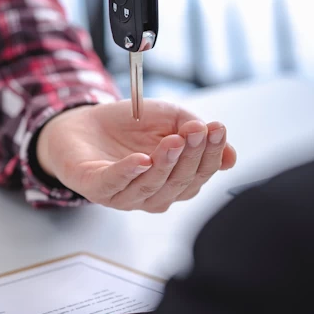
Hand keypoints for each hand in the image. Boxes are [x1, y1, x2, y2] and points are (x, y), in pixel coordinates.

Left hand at [36, 101, 236, 212]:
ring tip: (175, 140)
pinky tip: (141, 159)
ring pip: (152, 186)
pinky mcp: (97, 188)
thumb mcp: (169, 119)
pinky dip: (129, 172)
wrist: (83, 123)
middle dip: (192, 155)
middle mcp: (153, 194)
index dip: (211, 152)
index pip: (200, 173)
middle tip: (198, 130)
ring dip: (166, 163)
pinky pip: (115, 184)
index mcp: (174, 181)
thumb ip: (196, 133)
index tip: (217, 128)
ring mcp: (125, 195)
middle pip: (180, 182)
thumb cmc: (129, 125)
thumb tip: (230, 157)